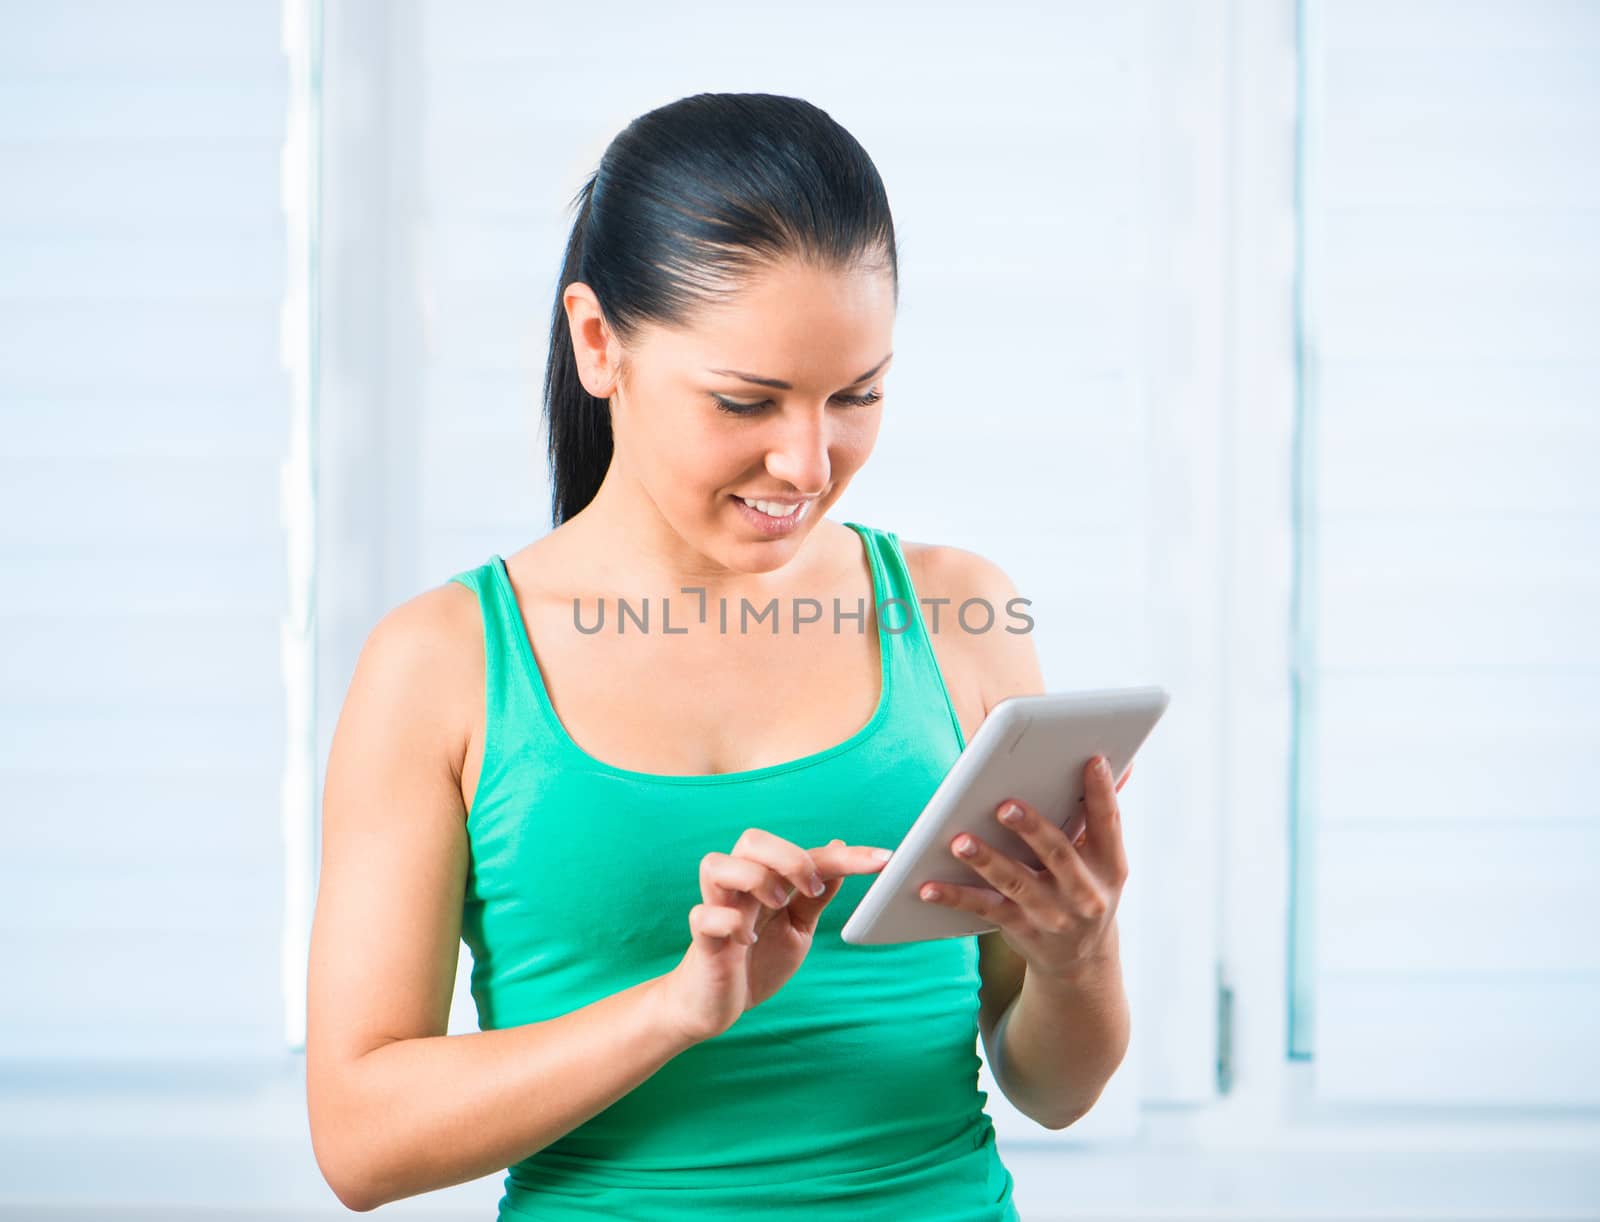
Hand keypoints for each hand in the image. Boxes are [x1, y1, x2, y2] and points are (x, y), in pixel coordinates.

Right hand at [656, 830, 890, 1044]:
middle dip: (789, 857)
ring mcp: (716, 910)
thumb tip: (839, 849)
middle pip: (751, 840)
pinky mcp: (701, 941)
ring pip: (716, 864)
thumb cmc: (755, 960)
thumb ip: (814, 895)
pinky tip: (746, 941)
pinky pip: (703, 916)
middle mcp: (738, 887)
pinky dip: (729, 923)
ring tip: (776, 906)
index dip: (845, 856)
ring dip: (755, 880)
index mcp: (765, 881)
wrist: (714, 1005)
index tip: (883, 861)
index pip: (805, 854)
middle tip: (811, 888)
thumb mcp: (796, 927)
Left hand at [917, 757, 1131, 982]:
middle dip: (1032, 828)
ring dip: (987, 861)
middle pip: (1058, 854)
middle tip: (1004, 805)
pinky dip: (955, 896)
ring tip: (960, 841)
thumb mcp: (1105, 862)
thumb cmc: (1086, 890)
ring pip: (1015, 882)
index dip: (1103, 793)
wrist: (1082, 962)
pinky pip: (983, 909)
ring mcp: (1052, 914)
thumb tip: (1118, 764)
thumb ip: (1101, 816)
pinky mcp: (1021, 929)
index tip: (1092, 761)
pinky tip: (928, 886)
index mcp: (1110, 866)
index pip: (1109, 824)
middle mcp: (1084, 893)